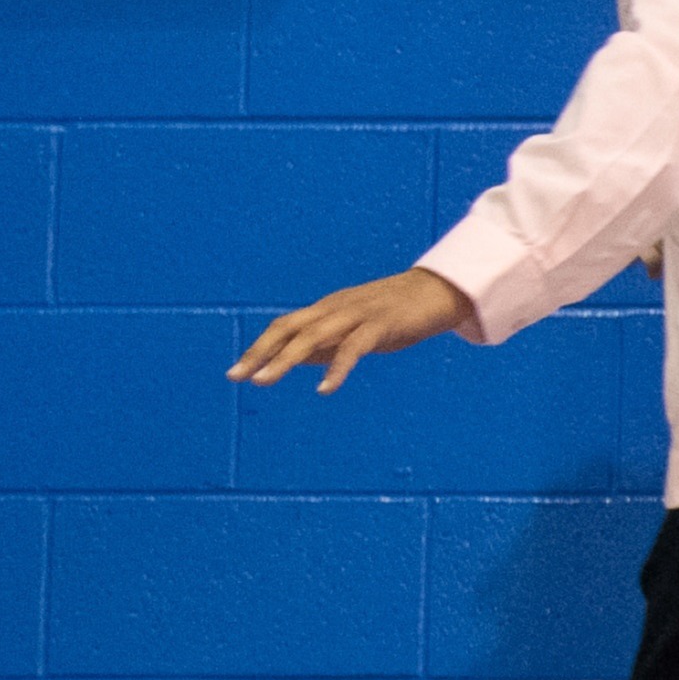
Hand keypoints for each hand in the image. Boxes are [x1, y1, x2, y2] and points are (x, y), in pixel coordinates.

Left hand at [232, 267, 472, 392]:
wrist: (442, 290)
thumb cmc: (399, 314)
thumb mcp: (356, 329)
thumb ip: (327, 343)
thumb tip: (295, 360)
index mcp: (329, 309)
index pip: (285, 327)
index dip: (258, 347)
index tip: (235, 372)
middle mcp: (337, 308)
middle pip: (290, 328)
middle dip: (261, 352)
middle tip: (236, 376)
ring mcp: (359, 314)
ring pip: (314, 335)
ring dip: (285, 359)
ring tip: (264, 381)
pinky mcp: (382, 324)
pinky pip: (354, 347)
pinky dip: (337, 367)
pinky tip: (324, 389)